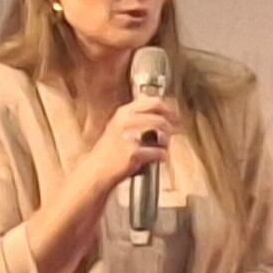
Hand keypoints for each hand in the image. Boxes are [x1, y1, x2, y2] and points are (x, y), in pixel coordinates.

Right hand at [74, 94, 185, 208]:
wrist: (96, 170)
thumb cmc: (109, 151)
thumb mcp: (118, 125)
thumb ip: (136, 116)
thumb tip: (159, 109)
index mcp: (124, 112)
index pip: (153, 102)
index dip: (168, 109)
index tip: (175, 116)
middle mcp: (126, 121)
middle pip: (160, 117)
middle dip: (171, 124)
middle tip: (176, 131)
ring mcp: (130, 137)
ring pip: (163, 133)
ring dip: (167, 141)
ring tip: (165, 147)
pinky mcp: (134, 153)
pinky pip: (159, 152)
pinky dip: (163, 156)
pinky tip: (161, 158)